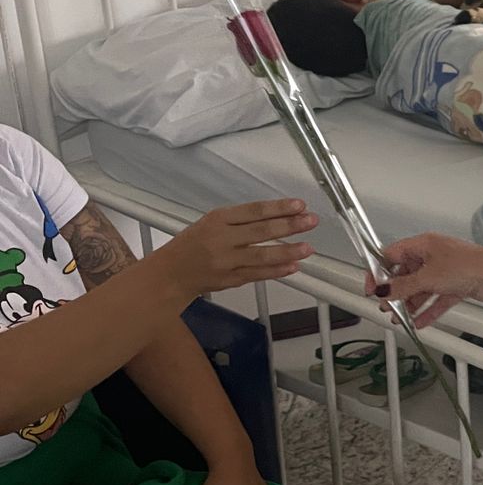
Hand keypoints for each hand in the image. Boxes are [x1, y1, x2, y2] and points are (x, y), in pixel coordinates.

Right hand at [155, 201, 317, 298]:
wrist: (169, 274)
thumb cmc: (193, 244)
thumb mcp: (211, 222)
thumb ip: (241, 220)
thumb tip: (279, 216)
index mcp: (217, 220)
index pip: (253, 211)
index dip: (278, 207)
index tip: (299, 205)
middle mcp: (221, 240)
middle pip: (260, 231)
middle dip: (289, 226)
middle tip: (310, 221)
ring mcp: (226, 262)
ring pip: (261, 256)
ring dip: (288, 251)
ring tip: (307, 248)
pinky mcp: (229, 280)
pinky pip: (257, 275)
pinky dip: (276, 271)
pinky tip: (292, 266)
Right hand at [364, 232, 482, 329]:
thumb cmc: (467, 265)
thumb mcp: (427, 277)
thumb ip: (402, 286)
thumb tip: (382, 290)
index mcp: (423, 245)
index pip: (392, 255)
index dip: (379, 271)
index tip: (371, 288)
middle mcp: (433, 256)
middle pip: (405, 274)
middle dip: (394, 292)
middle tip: (385, 306)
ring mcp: (444, 271)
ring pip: (420, 289)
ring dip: (409, 304)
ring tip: (399, 318)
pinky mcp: (456, 285)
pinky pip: (436, 299)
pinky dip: (427, 310)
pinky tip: (418, 323)